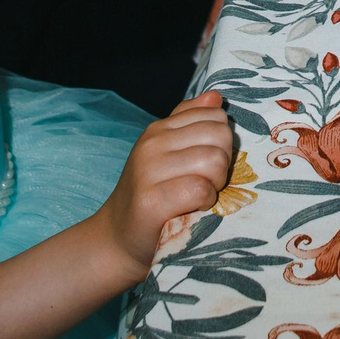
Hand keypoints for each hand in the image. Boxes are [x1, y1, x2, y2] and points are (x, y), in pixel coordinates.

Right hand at [97, 92, 234, 276]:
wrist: (116, 241)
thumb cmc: (150, 197)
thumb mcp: (166, 154)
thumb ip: (190, 124)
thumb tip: (216, 98)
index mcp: (159, 129)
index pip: (214, 115)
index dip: (222, 142)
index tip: (207, 164)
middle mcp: (151, 144)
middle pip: (220, 135)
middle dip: (223, 162)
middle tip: (207, 182)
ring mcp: (148, 171)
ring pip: (214, 160)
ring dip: (216, 184)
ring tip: (200, 196)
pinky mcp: (151, 202)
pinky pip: (200, 189)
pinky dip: (206, 201)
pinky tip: (193, 209)